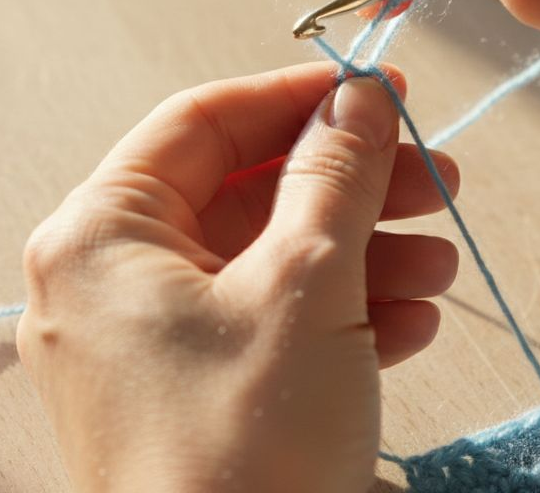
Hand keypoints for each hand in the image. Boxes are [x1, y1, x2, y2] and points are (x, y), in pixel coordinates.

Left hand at [16, 64, 460, 492]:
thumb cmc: (245, 445)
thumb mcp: (307, 284)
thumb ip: (336, 175)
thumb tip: (358, 98)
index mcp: (101, 235)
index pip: (204, 122)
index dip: (298, 100)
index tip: (379, 95)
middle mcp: (105, 284)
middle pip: (241, 194)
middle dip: (348, 189)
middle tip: (434, 184)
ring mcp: (140, 347)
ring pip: (260, 265)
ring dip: (357, 257)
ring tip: (438, 269)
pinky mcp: (181, 400)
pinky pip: (259, 329)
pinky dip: (332, 319)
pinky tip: (407, 328)